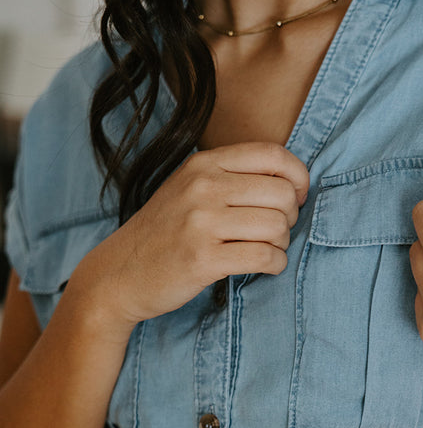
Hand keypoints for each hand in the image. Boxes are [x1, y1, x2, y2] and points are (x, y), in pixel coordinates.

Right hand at [75, 142, 309, 335]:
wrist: (119, 273)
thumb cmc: (164, 233)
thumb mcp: (189, 189)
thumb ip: (231, 177)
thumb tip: (290, 180)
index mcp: (203, 164)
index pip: (273, 155)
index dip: (297, 177)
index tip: (295, 197)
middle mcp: (202, 188)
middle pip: (281, 193)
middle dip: (290, 216)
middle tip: (277, 231)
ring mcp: (201, 223)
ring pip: (277, 226)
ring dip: (283, 243)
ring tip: (269, 249)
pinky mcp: (203, 260)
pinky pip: (264, 257)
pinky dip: (275, 264)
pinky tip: (267, 266)